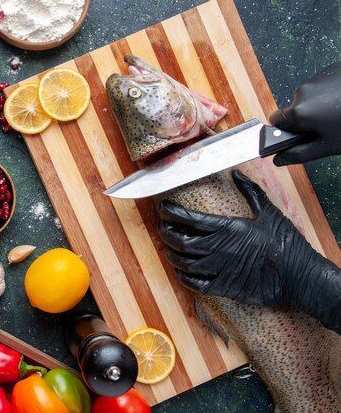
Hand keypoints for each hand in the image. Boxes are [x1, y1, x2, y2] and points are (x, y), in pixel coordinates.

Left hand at [157, 170, 340, 332]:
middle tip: (162, 226)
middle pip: (180, 240)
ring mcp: (220, 269)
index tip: (162, 208)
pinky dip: (183, 277)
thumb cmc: (286, 243)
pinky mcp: (224, 287)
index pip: (189, 218)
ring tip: (169, 248)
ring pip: (183, 262)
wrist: (300, 276)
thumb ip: (250, 192)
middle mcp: (219, 248)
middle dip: (165, 232)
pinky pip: (195, 284)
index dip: (171, 212)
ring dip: (171, 255)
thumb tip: (237, 174)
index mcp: (228, 227)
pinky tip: (181, 271)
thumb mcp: (269, 212)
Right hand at [269, 61, 340, 165]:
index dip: (286, 130)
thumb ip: (299, 154)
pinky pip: (323, 85)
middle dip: (307, 118)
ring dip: (320, 106)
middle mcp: (303, 92)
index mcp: (299, 112)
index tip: (299, 134)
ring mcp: (317, 78)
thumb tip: (278, 159)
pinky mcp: (331, 70)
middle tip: (329, 127)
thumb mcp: (328, 146)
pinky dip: (331, 93)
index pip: (276, 121)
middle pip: (294, 109)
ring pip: (310, 97)